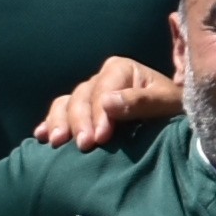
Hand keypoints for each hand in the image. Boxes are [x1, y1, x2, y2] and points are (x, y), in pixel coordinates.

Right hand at [32, 58, 181, 152]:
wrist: (174, 121)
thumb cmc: (174, 111)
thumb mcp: (166, 104)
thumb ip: (140, 102)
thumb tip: (107, 103)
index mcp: (120, 69)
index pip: (102, 91)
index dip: (99, 114)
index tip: (100, 138)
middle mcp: (101, 78)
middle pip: (81, 98)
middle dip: (79, 122)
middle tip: (83, 145)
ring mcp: (89, 95)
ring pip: (66, 104)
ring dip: (59, 123)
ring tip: (56, 142)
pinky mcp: (82, 111)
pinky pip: (60, 113)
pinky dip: (50, 124)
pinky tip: (41, 136)